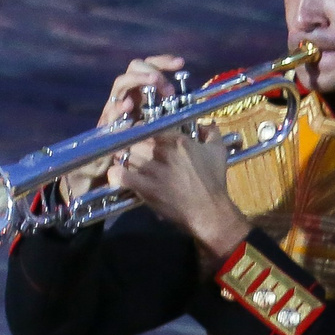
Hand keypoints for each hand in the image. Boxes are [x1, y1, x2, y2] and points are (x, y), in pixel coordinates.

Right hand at [54, 55, 186, 196]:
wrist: (106, 179)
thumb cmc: (140, 160)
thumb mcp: (164, 140)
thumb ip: (180, 131)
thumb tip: (207, 126)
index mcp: (142, 96)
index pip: (150, 69)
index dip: (163, 62)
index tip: (180, 63)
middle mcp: (127, 98)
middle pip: (134, 68)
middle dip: (152, 71)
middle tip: (167, 87)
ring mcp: (113, 110)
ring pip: (120, 84)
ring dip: (137, 81)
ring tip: (153, 84)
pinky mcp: (104, 126)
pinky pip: (110, 112)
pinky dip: (118, 106)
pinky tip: (128, 105)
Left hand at [108, 117, 248, 268]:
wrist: (208, 210)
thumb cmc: (213, 181)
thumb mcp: (218, 152)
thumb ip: (211, 133)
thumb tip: (206, 123)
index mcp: (178, 141)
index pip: (149, 128)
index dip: (140, 132)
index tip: (139, 136)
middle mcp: (163, 152)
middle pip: (135, 141)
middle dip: (131, 146)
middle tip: (131, 152)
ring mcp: (152, 170)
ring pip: (126, 156)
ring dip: (123, 159)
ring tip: (124, 163)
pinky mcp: (144, 187)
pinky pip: (121, 175)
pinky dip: (115, 174)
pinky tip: (117, 174)